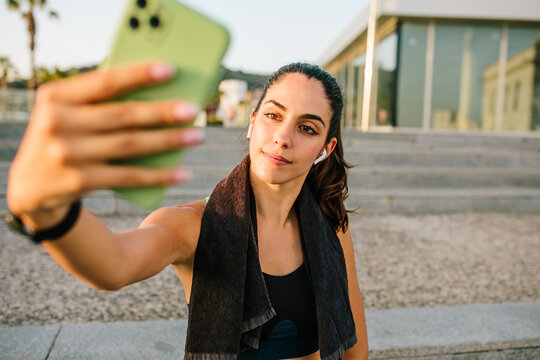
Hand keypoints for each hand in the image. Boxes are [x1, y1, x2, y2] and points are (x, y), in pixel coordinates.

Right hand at [6, 62, 202, 224]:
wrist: (29, 186)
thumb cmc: (62, 137)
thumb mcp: (67, 113)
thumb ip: (98, 102)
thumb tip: (158, 96)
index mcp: (56, 97)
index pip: (104, 82)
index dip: (139, 74)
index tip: (171, 70)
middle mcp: (58, 123)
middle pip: (123, 115)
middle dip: (163, 112)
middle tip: (194, 109)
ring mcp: (67, 154)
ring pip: (130, 145)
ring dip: (168, 141)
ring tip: (197, 136)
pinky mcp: (78, 181)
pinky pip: (128, 177)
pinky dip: (158, 175)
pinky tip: (182, 172)